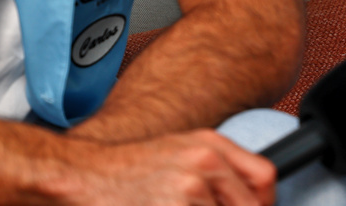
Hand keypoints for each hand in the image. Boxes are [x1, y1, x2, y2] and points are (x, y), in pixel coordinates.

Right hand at [57, 129, 276, 205]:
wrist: (80, 175)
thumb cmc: (128, 171)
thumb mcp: (182, 153)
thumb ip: (219, 172)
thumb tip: (253, 201)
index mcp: (211, 146)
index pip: (264, 178)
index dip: (264, 203)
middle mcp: (204, 164)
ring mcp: (186, 192)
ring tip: (172, 205)